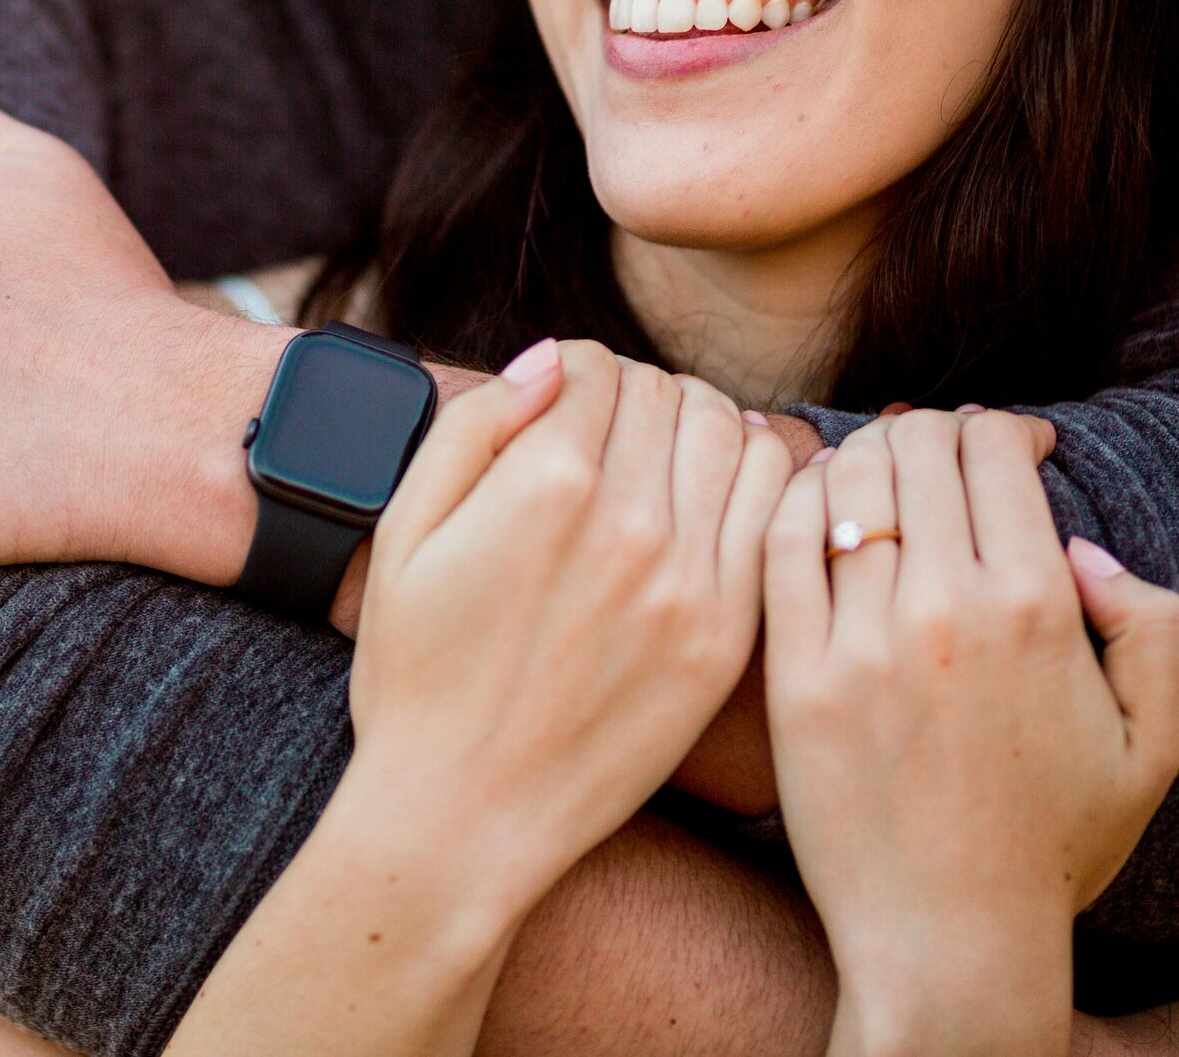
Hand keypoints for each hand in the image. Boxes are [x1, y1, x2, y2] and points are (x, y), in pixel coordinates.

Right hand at [343, 340, 794, 922]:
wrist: (460, 816)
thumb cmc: (416, 676)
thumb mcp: (402, 534)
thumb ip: (473, 428)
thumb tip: (552, 361)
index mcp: (545, 485)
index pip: (598, 366)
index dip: (574, 373)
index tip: (559, 406)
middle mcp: (630, 523)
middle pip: (667, 393)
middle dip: (633, 397)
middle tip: (606, 436)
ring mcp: (688, 582)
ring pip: (731, 437)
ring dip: (696, 429)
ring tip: (661, 462)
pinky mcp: (726, 636)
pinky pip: (775, 514)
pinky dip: (753, 484)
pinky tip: (713, 501)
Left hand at [763, 410, 1178, 1056]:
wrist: (951, 937)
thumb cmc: (1053, 845)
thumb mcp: (1152, 745)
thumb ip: (1153, 628)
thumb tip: (1081, 546)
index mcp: (1039, 608)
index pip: (993, 450)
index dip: (998, 428)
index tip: (1000, 445)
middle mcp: (948, 609)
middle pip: (917, 450)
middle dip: (928, 434)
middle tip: (931, 455)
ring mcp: (863, 641)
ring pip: (845, 483)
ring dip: (861, 459)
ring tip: (874, 477)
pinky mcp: (795, 675)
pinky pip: (780, 545)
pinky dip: (790, 500)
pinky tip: (808, 504)